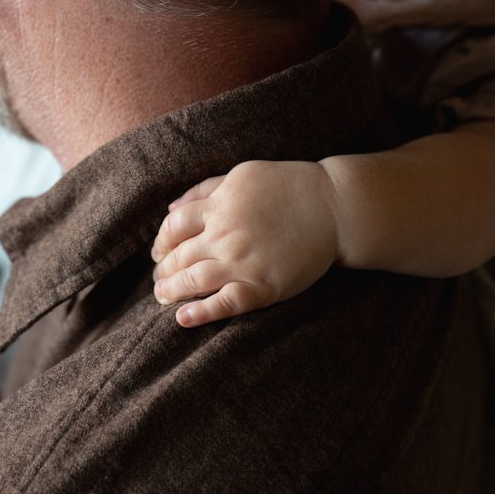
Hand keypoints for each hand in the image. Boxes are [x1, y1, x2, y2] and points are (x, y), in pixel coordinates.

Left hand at [151, 159, 339, 326]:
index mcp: (219, 206)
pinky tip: (182, 318)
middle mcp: (225, 234)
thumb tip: (170, 209)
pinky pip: (224, 303)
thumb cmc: (289, 187)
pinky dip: (200, 313)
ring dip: (172, 290)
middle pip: (179, 256)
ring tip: (162, 296)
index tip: (159, 252)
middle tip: (159, 280)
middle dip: (163, 270)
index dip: (161, 242)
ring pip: (193, 280)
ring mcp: (242, 262)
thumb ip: (205, 190)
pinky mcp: (261, 287)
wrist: (336, 207)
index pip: (173, 228)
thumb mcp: (242, 176)